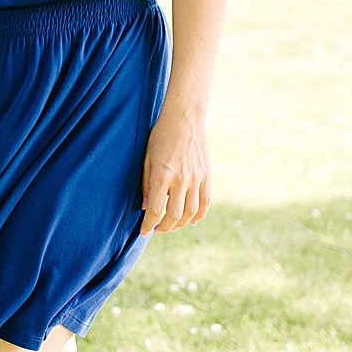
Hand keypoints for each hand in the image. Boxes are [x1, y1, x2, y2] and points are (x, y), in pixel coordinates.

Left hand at [139, 113, 209, 235]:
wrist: (184, 119)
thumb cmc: (160, 136)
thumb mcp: (147, 158)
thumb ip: (146, 184)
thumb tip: (146, 207)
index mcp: (162, 175)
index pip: (155, 210)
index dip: (149, 225)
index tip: (144, 232)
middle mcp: (181, 180)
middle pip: (174, 215)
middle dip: (164, 227)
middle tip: (157, 229)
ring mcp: (196, 179)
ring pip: (191, 212)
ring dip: (181, 224)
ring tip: (171, 226)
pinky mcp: (207, 176)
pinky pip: (205, 202)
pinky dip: (199, 215)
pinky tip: (192, 220)